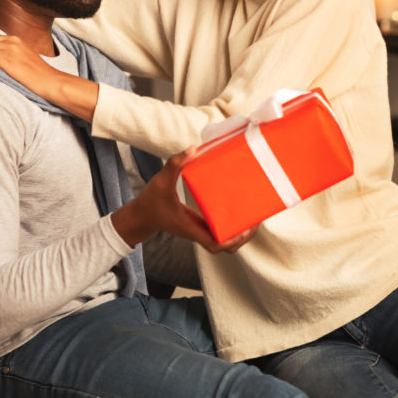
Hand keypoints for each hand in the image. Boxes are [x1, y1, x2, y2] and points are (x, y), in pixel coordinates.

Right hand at [112, 149, 256, 254]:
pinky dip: (231, 227)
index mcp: (190, 227)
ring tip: (253, 217)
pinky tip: (239, 211)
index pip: (215, 245)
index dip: (231, 241)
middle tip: (255, 221)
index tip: (244, 229)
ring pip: (224, 242)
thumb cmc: (151, 200)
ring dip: (240, 234)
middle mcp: (197, 232)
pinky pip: (219, 232)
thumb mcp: (161, 181)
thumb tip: (192, 149)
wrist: (141, 215)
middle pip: (225, 248)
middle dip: (242, 238)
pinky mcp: (199, 226)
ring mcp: (199, 230)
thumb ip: (174, 164)